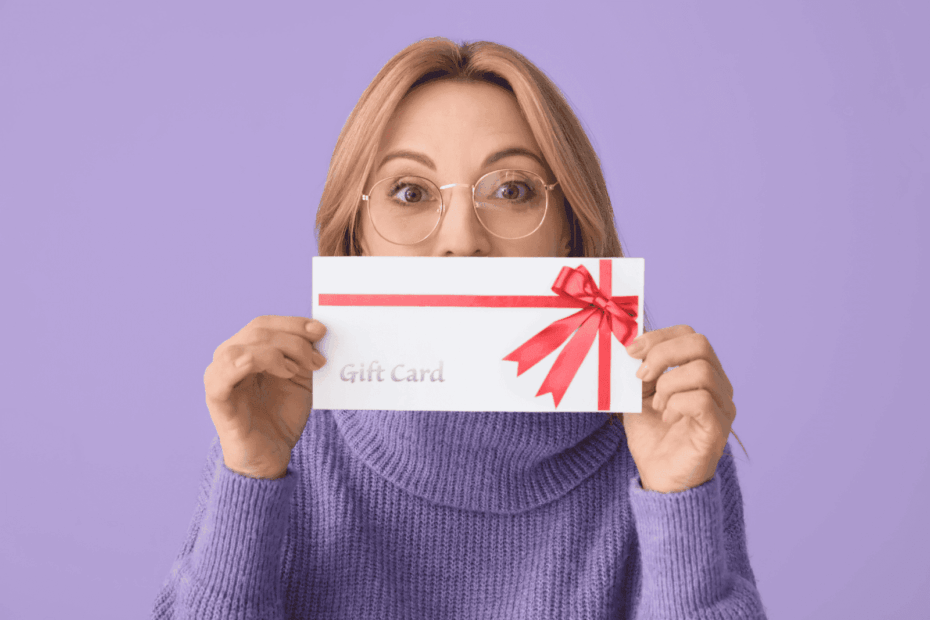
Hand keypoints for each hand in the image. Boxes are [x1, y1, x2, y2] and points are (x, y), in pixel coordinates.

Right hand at [203, 315, 327, 478]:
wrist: (270, 456)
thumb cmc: (281, 416)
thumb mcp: (301, 380)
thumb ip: (305, 355)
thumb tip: (319, 330)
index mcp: (246, 350)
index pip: (265, 324)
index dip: (293, 323)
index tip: (320, 331)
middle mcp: (228, 358)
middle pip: (258, 330)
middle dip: (294, 340)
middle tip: (317, 360)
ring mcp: (219, 376)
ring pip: (244, 346)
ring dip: (278, 352)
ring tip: (297, 371)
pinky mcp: (217, 398)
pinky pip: (224, 372)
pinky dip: (254, 362)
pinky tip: (283, 372)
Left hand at [620, 325, 735, 493]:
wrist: (658, 477)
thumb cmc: (652, 435)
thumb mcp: (638, 395)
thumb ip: (639, 370)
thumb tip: (631, 345)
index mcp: (699, 372)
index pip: (689, 335)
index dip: (659, 337)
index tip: (631, 351)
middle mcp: (718, 385)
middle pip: (700, 345)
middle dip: (663, 354)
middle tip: (641, 376)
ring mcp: (722, 406)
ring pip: (702, 371)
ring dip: (668, 385)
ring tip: (656, 405)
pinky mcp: (719, 428)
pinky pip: (702, 401)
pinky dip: (676, 405)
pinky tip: (667, 418)